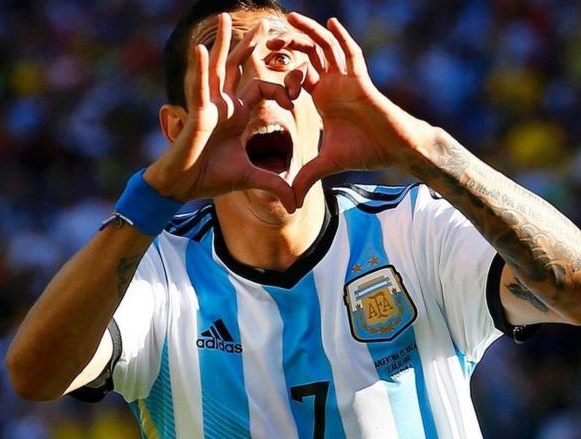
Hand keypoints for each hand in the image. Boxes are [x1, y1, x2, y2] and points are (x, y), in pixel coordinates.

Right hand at [145, 14, 303, 211]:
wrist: (182, 187)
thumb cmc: (208, 178)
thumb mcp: (249, 178)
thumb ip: (273, 184)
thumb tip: (295, 202)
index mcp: (237, 115)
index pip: (262, 89)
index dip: (281, 88)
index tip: (295, 93)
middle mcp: (223, 105)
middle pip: (238, 68)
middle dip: (250, 45)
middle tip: (264, 23)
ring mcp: (209, 106)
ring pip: (217, 68)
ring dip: (222, 42)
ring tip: (223, 17)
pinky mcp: (197, 113)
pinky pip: (200, 87)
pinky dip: (201, 68)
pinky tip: (203, 49)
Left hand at [269, 13, 434, 206]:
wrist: (395, 149)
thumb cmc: (365, 151)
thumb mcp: (326, 165)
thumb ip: (305, 178)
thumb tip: (289, 202)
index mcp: (322, 98)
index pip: (296, 76)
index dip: (280, 71)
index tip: (260, 68)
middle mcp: (333, 84)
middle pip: (307, 56)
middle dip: (288, 45)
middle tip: (266, 37)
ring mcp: (347, 79)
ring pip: (325, 49)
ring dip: (308, 33)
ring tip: (290, 18)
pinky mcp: (361, 80)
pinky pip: (350, 54)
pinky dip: (341, 38)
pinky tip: (329, 23)